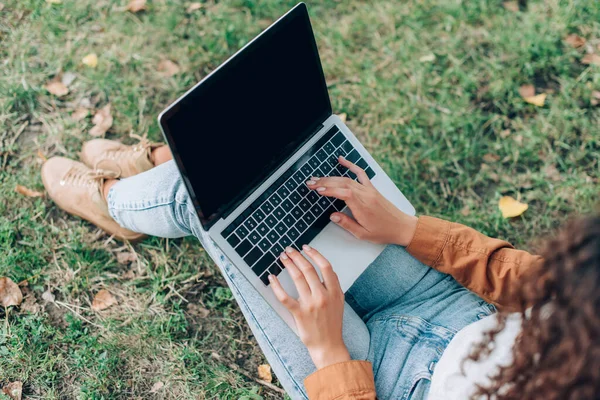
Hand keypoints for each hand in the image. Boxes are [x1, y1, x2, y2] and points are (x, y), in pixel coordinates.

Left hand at [269, 245, 349, 368]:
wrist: (328, 345)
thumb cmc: (332, 323)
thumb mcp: (339, 302)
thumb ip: (334, 285)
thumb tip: (326, 268)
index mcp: (335, 292)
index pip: (325, 266)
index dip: (315, 254)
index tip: (306, 248)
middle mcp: (323, 296)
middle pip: (308, 269)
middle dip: (297, 256)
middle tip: (289, 250)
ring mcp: (310, 304)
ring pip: (297, 278)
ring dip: (288, 265)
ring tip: (283, 258)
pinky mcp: (299, 313)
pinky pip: (284, 296)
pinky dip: (276, 285)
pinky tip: (271, 277)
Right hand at [306, 156, 417, 245]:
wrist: (402, 227)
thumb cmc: (383, 232)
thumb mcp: (363, 234)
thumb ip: (347, 224)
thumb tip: (333, 216)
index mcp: (363, 207)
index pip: (343, 193)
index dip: (330, 190)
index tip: (317, 190)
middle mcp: (366, 195)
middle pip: (342, 183)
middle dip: (324, 182)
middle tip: (310, 183)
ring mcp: (369, 190)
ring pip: (347, 179)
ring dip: (331, 177)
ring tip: (317, 178)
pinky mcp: (371, 188)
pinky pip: (360, 173)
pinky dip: (350, 165)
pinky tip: (341, 160)